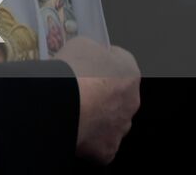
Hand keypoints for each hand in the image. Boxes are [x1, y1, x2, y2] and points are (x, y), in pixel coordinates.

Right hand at [54, 36, 139, 163]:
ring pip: (110, 121)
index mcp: (129, 73)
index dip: (101, 60)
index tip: (86, 61)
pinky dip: (88, 137)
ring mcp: (121, 129)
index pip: (120, 61)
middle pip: (117, 95)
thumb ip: (93, 51)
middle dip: (101, 92)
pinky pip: (99, 142)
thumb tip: (90, 57)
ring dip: (96, 116)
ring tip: (72, 109)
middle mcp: (132, 102)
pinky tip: (73, 127)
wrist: (63, 104)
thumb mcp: (81, 44)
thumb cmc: (74, 71)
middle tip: (77, 88)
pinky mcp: (108, 150)